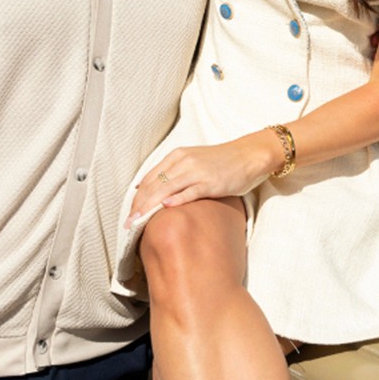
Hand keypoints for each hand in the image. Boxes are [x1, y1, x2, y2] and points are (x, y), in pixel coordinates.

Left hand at [128, 134, 282, 224]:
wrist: (249, 155)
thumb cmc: (222, 162)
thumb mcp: (193, 161)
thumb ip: (172, 172)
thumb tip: (147, 188)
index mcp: (177, 156)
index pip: (149, 179)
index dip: (137, 198)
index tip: (129, 214)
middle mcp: (184, 162)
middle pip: (154, 186)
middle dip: (139, 206)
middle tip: (128, 224)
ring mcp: (197, 171)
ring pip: (167, 190)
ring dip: (150, 208)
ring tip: (138, 223)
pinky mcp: (211, 182)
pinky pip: (190, 192)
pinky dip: (176, 200)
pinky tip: (165, 209)